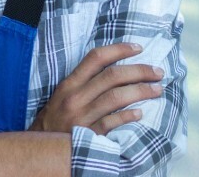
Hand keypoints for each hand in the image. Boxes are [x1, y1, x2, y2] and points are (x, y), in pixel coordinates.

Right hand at [31, 42, 163, 135]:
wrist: (40, 150)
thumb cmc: (55, 120)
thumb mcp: (62, 96)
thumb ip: (83, 82)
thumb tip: (115, 68)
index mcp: (69, 84)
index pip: (96, 58)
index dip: (119, 49)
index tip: (139, 47)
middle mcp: (75, 98)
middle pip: (112, 76)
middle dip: (139, 71)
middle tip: (157, 72)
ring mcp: (81, 117)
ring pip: (116, 97)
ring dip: (141, 91)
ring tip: (157, 89)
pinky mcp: (87, 135)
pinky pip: (112, 123)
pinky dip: (127, 116)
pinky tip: (139, 113)